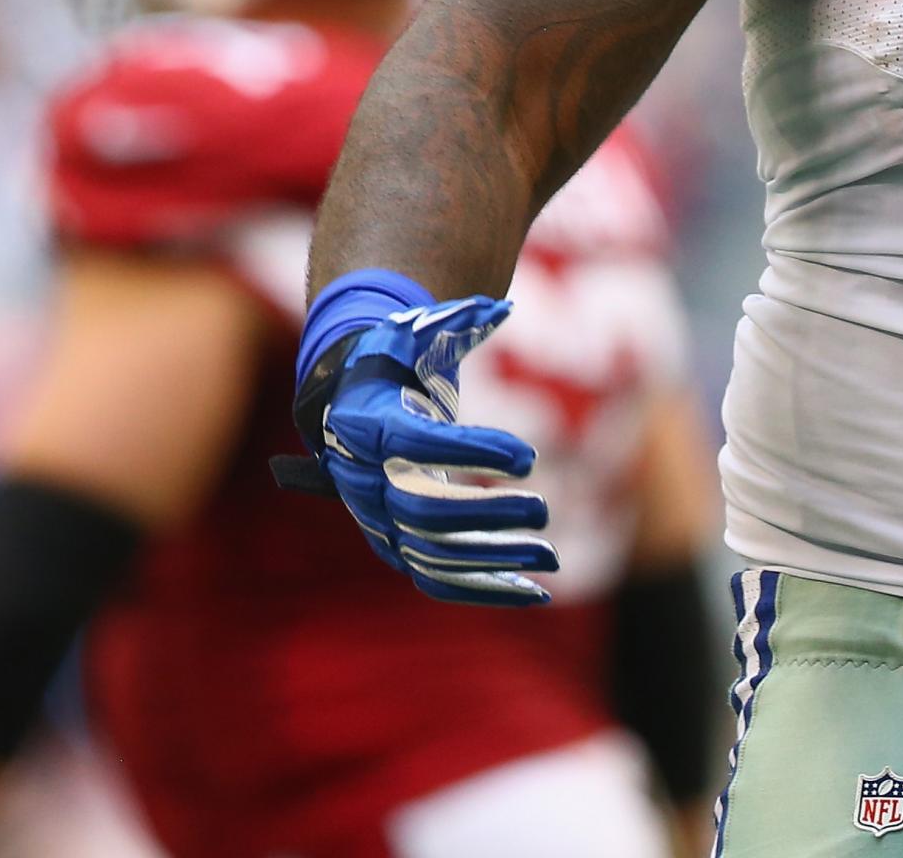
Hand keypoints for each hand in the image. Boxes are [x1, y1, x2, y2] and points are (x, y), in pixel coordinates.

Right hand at [274, 295, 557, 604]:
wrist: (349, 400)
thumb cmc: (393, 360)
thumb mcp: (415, 332)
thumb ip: (455, 320)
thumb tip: (501, 307)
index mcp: (366, 425)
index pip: (415, 448)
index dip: (471, 453)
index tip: (529, 456)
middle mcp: (363, 481)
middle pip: (421, 513)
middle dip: (486, 516)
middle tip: (545, 509)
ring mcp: (376, 519)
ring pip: (431, 555)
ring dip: (493, 561)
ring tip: (552, 558)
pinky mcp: (396, 545)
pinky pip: (436, 579)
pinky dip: (483, 590)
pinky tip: (534, 595)